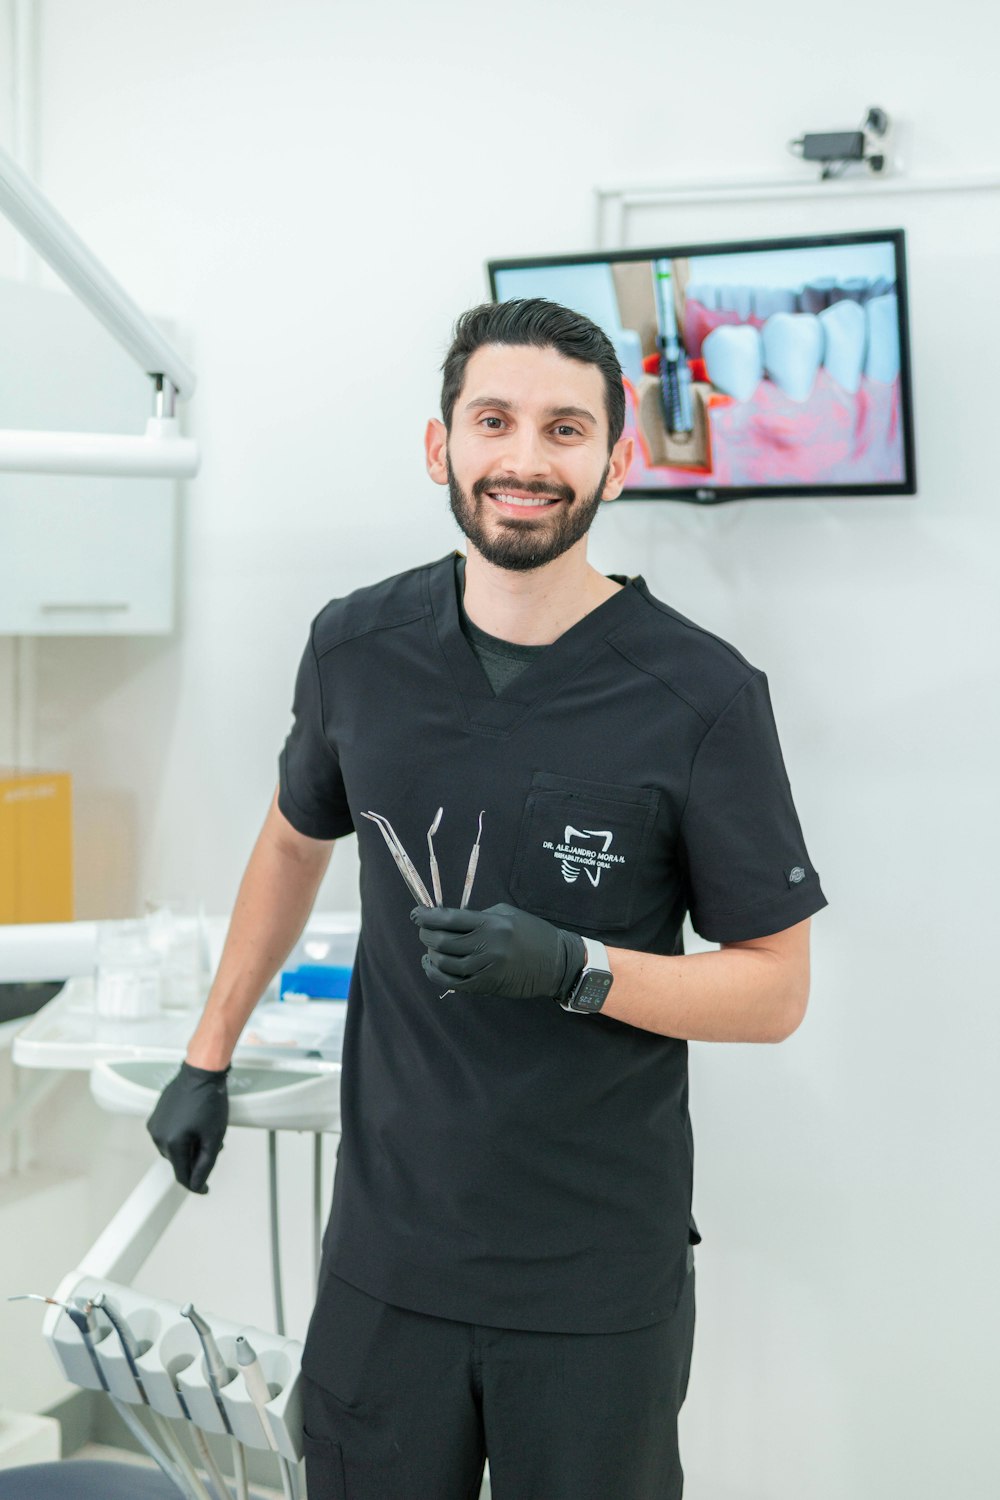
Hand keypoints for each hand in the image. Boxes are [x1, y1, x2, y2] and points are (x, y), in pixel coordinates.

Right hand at [147, 1061, 229, 1193]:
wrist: (201, 1073)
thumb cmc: (209, 1101)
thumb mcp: (214, 1138)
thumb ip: (205, 1165)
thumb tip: (197, 1184)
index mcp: (172, 1144)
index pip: (182, 1175)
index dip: (195, 1184)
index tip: (205, 1189)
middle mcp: (158, 1136)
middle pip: (178, 1161)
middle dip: (195, 1159)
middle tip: (213, 1148)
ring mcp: (155, 1125)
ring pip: (173, 1149)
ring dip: (188, 1147)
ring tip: (205, 1134)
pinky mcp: (156, 1115)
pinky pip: (168, 1135)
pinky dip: (181, 1136)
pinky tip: (195, 1125)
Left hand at [410, 903, 585, 1001]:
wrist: (556, 962)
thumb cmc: (532, 933)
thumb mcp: (507, 914)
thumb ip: (479, 916)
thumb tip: (449, 920)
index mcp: (491, 923)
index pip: (449, 918)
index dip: (427, 917)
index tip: (416, 914)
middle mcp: (486, 945)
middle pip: (442, 941)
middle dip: (425, 935)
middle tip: (423, 931)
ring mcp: (485, 967)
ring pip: (444, 963)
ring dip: (430, 954)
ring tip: (429, 949)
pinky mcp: (486, 985)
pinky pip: (453, 983)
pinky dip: (436, 974)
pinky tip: (432, 966)